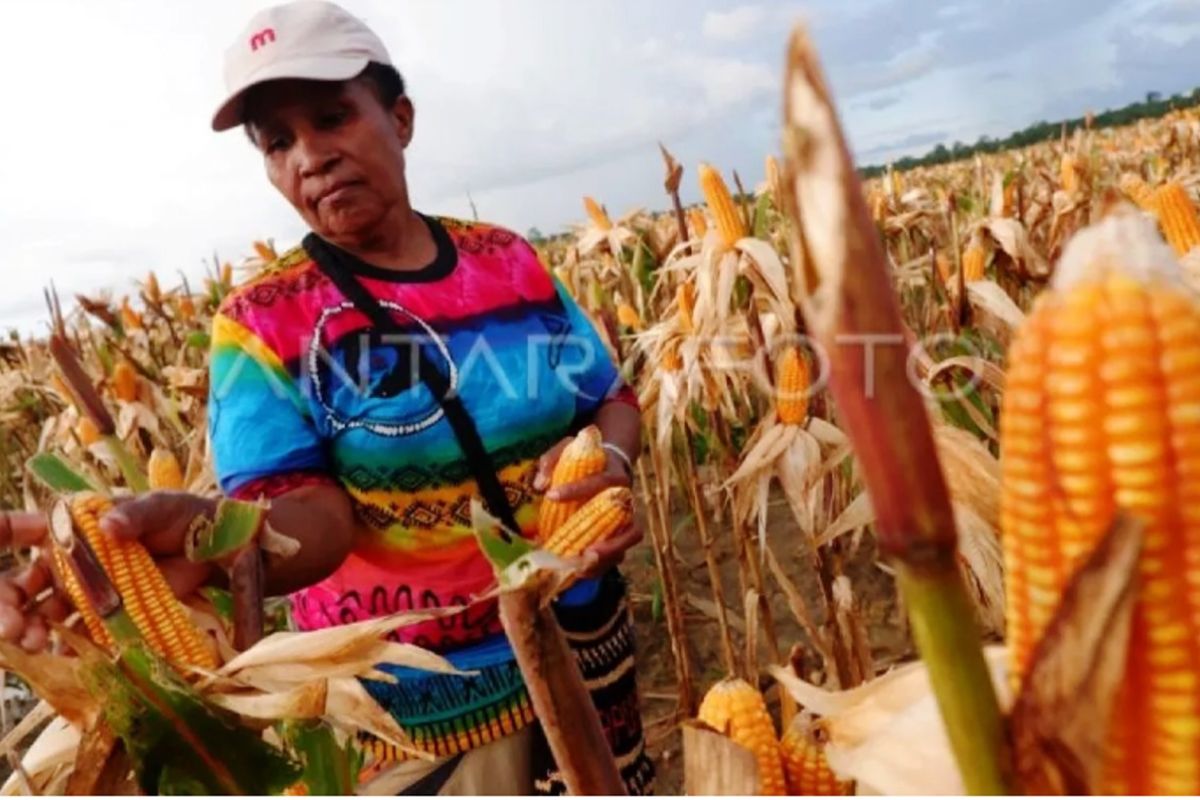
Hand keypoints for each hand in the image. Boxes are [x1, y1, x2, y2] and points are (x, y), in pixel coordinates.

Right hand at [0, 491, 216, 651]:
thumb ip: (135, 514)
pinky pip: (76, 632)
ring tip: (31, 642)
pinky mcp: (106, 614)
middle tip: (9, 624)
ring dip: (29, 628)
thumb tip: (110, 526)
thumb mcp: (160, 507)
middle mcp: (69, 560)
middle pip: (22, 582)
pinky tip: (54, 656)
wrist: (212, 549)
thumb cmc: (181, 516)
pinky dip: (61, 645)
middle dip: (7, 602)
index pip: (20, 530)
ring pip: (42, 612)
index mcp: (72, 526)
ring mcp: (85, 590)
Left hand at [533, 438, 640, 576]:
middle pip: (629, 523)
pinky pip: (618, 555)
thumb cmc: (587, 460)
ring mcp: (626, 519)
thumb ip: (552, 461)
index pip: (600, 482)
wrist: (611, 465)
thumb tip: (540, 485)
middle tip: (586, 552)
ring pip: (627, 542)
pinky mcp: (620, 535)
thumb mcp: (569, 449)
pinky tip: (580, 573)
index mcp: (614, 475)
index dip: (576, 489)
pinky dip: (601, 566)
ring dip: (608, 559)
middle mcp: (626, 500)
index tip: (551, 495)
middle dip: (610, 541)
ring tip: (583, 569)